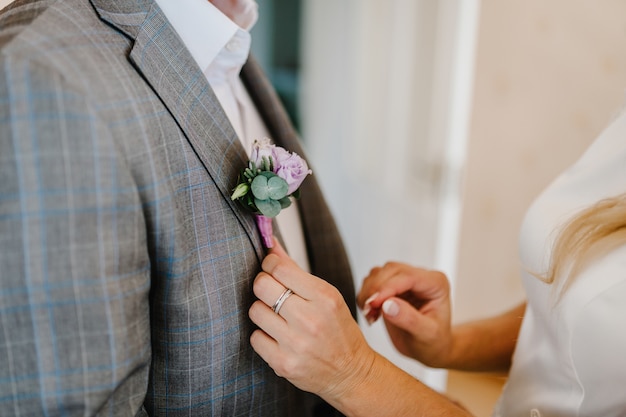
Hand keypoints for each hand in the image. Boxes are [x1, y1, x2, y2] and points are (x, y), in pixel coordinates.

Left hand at [248, 240, 375, 401]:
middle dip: (263, 284)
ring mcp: (295, 343)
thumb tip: (271, 246)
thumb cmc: (338, 331)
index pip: (279, 268)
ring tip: (278, 317)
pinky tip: (278, 337)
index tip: (272, 269)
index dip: (270, 264)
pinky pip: (255, 337)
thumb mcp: (326, 295)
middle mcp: (309, 319)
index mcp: (324, 297)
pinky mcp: (282, 363)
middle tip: (272, 291)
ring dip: (263, 311)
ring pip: (255, 310)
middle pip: (262, 286)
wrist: (350, 373)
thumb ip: (295, 270)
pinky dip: (263, 335)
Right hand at [357, 262, 454, 367]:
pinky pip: (372, 281)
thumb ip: (409, 319)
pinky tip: (371, 312)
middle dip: (375, 290)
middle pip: (391, 270)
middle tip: (369, 311)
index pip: (408, 276)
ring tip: (371, 314)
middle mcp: (421, 277)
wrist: (428, 349)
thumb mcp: (427, 335)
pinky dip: (366, 295)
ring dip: (368, 292)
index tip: (374, 303)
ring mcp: (404, 280)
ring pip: (379, 273)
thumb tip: (388, 305)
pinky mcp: (391, 286)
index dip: (387, 288)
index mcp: (436, 284)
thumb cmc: (433, 342)